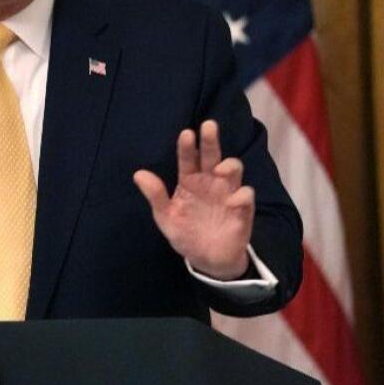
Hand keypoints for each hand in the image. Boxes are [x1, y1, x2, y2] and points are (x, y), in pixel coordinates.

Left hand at [133, 120, 253, 279]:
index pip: (188, 159)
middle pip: (213, 155)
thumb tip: (138, 174)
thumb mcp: (166, 217)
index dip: (187, 146)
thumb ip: (155, 196)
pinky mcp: (242, 209)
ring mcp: (227, 193)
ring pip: (234, 169)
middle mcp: (210, 182)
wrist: (207, 259)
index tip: (186, 134)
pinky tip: (232, 202)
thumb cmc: (185, 233)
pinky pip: (245, 195)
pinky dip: (241, 195)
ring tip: (219, 169)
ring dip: (229, 165)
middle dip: (211, 140)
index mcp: (190, 181)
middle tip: (208, 125)